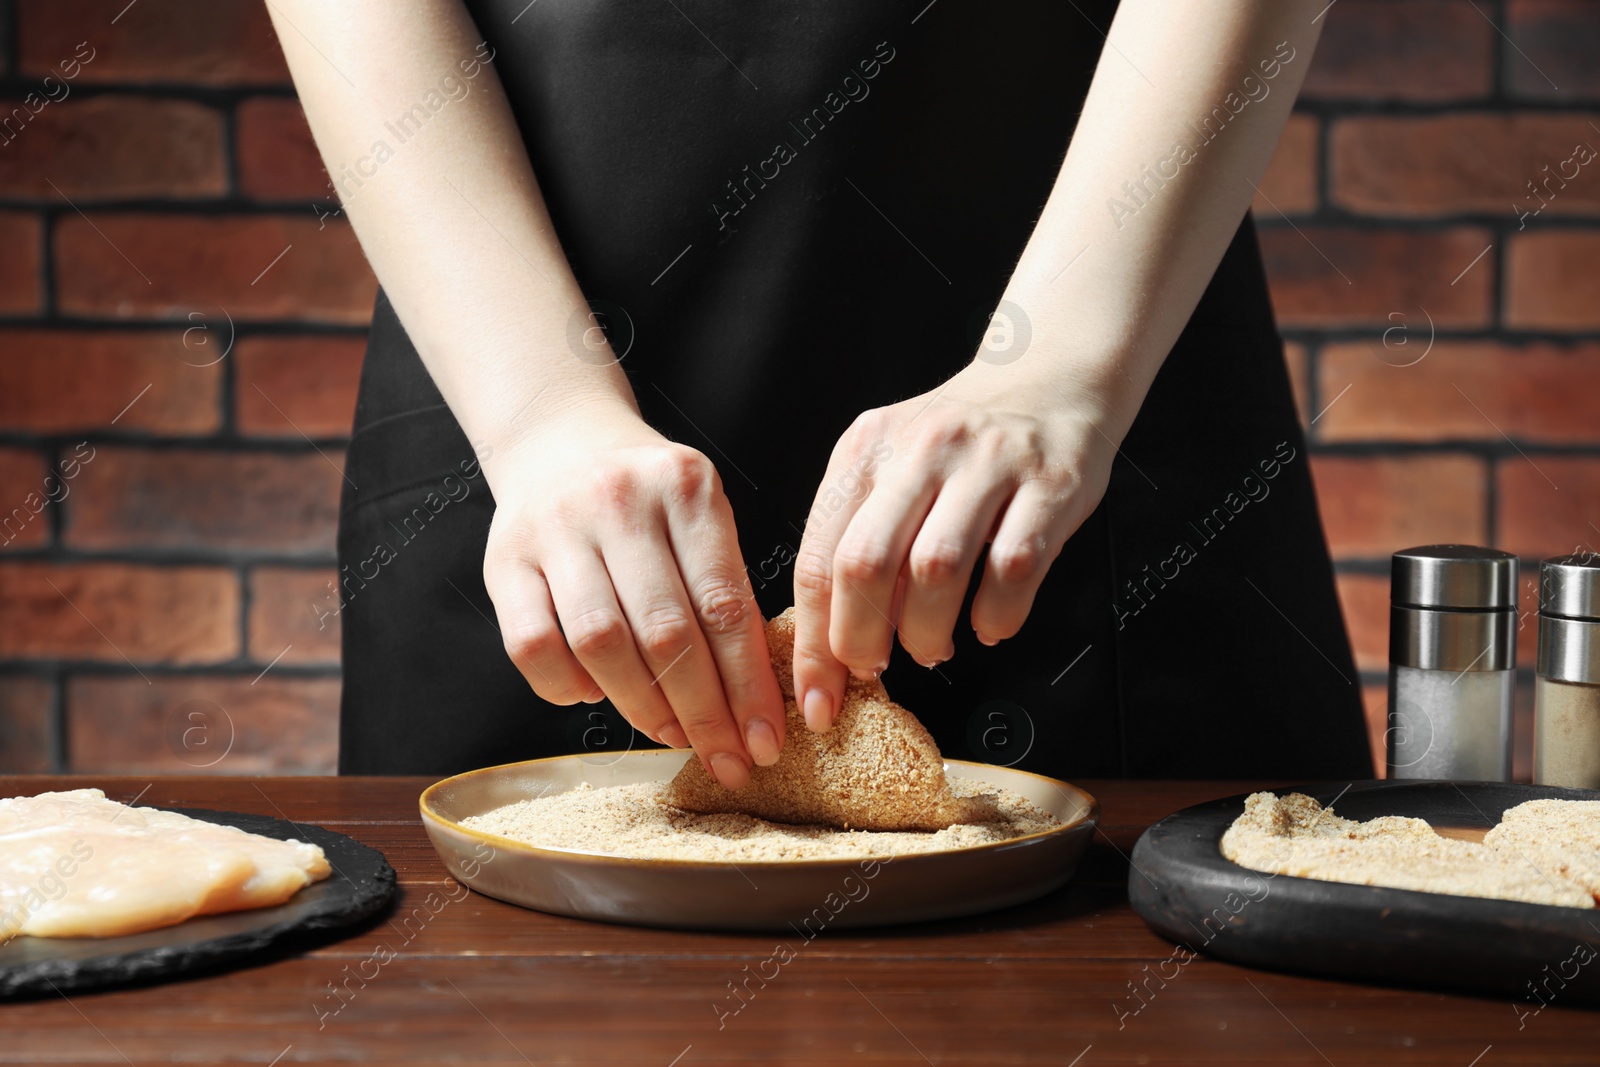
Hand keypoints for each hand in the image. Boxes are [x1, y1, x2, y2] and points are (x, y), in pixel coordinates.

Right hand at [482, 403, 785, 787]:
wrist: (560, 440)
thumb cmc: (648, 497)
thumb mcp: (702, 514)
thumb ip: (724, 587)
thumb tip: (752, 701)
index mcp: (685, 489)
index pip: (724, 606)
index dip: (747, 686)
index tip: (765, 741)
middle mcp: (618, 502)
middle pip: (666, 633)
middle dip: (704, 713)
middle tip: (728, 759)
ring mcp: (555, 530)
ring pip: (601, 644)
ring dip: (643, 707)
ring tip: (672, 735)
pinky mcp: (503, 561)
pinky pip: (534, 647)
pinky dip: (568, 688)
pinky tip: (596, 695)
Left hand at [791, 363, 1116, 731]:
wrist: (1048, 378)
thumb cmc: (959, 445)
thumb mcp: (891, 467)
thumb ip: (859, 538)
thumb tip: (834, 641)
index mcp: (865, 449)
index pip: (818, 558)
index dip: (812, 641)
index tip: (815, 695)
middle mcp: (919, 449)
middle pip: (865, 563)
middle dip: (860, 640)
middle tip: (872, 669)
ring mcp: (987, 463)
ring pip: (937, 569)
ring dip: (927, 632)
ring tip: (931, 648)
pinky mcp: (1049, 483)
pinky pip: (1014, 567)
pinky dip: (996, 616)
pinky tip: (988, 625)